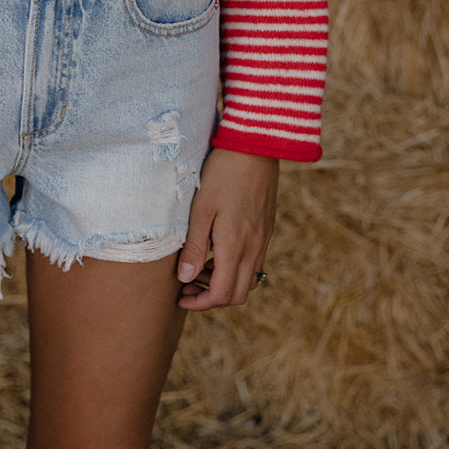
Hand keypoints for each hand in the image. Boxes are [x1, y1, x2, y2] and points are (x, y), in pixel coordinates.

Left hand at [176, 148, 277, 310]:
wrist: (255, 146)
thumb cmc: (223, 173)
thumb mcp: (201, 208)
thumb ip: (195, 246)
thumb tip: (185, 279)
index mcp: (236, 246)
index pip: (222, 294)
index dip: (200, 303)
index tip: (181, 297)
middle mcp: (254, 248)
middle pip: (238, 294)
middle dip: (212, 298)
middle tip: (188, 285)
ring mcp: (263, 239)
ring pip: (249, 280)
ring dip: (225, 283)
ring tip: (200, 267)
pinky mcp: (266, 228)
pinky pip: (255, 262)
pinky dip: (236, 267)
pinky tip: (218, 250)